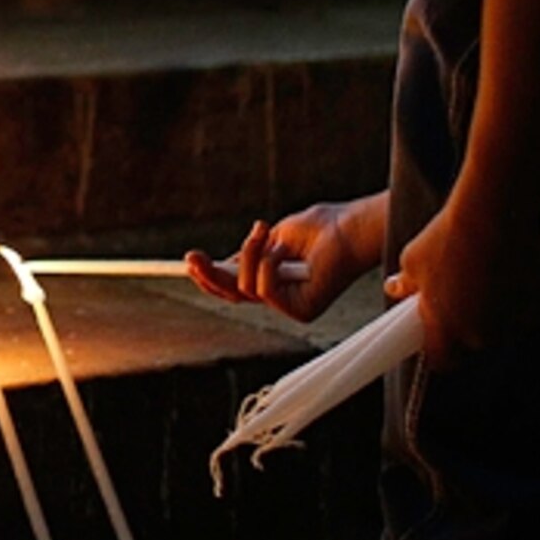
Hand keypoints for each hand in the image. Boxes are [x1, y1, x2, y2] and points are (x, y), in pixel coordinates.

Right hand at [186, 197, 376, 323]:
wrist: (349, 228)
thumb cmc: (320, 229)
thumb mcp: (273, 238)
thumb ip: (248, 255)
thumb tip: (221, 266)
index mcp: (275, 281)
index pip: (235, 288)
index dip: (210, 277)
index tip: (190, 260)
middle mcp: (282, 298)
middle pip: (233, 296)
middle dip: (210, 276)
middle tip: (192, 256)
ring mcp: (291, 306)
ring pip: (246, 289)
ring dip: (249, 255)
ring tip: (264, 229)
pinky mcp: (301, 311)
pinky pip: (265, 290)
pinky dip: (267, 264)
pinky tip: (282, 249)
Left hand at [385, 189, 539, 367]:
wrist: (494, 213)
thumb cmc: (448, 236)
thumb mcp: (413, 259)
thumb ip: (406, 284)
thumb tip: (397, 288)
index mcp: (445, 330)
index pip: (441, 360)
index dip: (438, 348)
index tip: (437, 335)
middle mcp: (481, 335)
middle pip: (473, 343)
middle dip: (468, 326)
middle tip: (462, 295)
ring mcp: (513, 323)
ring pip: (503, 328)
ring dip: (496, 314)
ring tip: (486, 277)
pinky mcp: (539, 306)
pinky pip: (526, 311)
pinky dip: (520, 299)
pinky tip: (511, 271)